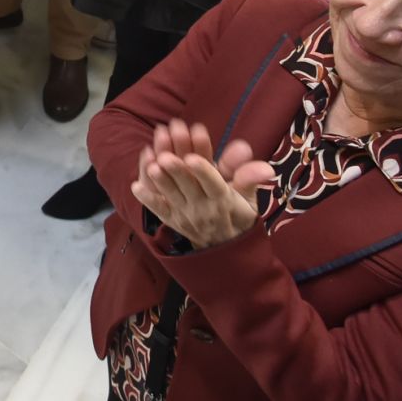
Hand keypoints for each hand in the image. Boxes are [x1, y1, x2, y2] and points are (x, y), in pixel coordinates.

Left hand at [129, 119, 272, 249]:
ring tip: (152, 162)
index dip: (203, 171)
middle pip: (188, 186)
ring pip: (171, 195)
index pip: (213, 184)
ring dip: (161, 179)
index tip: (193, 157)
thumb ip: (250, 179)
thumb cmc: (238, 215)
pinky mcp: (172, 220)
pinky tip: (136, 186)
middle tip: (166, 152)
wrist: (225, 249)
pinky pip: (158, 210)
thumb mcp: (249, 200)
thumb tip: (266, 167)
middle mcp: (203, 208)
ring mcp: (185, 215)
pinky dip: (147, 199)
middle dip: (177, 168)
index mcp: (223, 200)